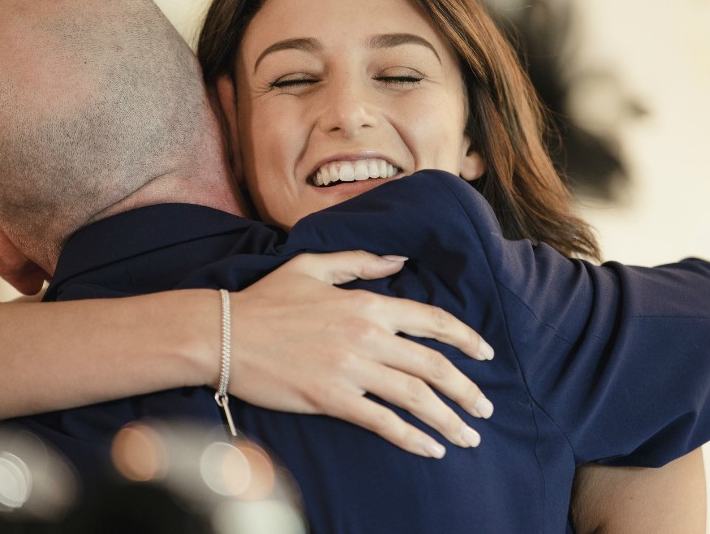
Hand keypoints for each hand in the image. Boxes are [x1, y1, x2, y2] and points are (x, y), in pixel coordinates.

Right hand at [224, 251, 494, 457]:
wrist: (222, 333)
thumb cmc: (266, 299)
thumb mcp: (314, 265)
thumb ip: (360, 261)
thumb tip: (399, 260)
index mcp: (368, 304)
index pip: (433, 321)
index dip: (466, 340)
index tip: (487, 355)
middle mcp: (367, 337)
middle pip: (433, 366)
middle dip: (467, 391)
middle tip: (485, 410)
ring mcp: (350, 369)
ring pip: (415, 397)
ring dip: (449, 419)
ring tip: (469, 437)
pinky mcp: (331, 398)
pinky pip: (382, 421)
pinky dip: (412, 437)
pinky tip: (431, 449)